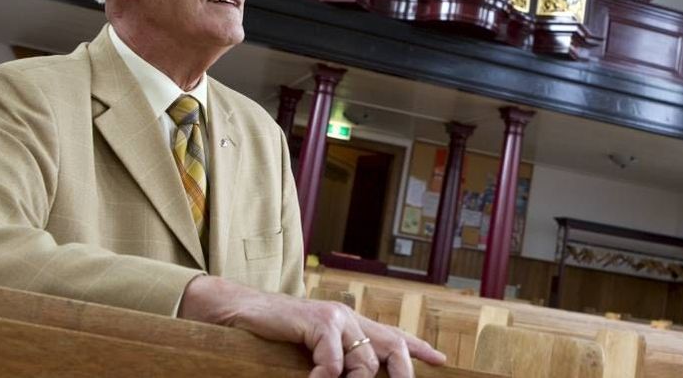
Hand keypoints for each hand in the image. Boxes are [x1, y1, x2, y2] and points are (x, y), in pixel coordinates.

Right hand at [178, 275, 445, 376]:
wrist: (241, 311)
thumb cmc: (274, 335)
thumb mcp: (312, 350)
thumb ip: (336, 359)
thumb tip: (352, 375)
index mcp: (351, 325)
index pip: (392, 337)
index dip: (418, 349)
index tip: (440, 361)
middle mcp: (349, 318)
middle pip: (391, 347)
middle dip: (403, 373)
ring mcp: (335, 318)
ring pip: (364, 361)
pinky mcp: (317, 322)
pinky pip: (333, 360)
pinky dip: (326, 377)